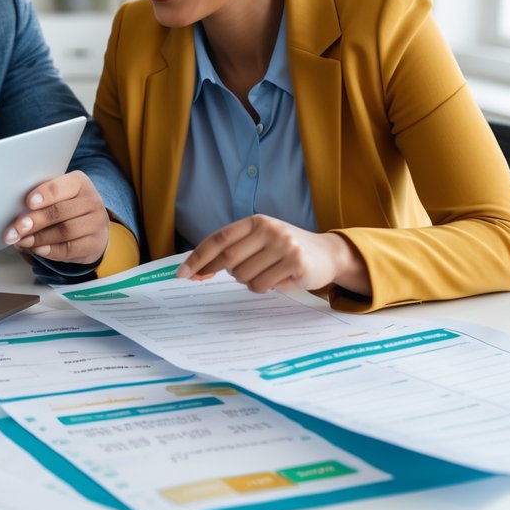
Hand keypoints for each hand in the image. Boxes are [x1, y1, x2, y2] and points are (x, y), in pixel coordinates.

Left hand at [3, 171, 109, 265]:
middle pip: (60, 211)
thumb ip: (41, 200)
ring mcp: (96, 224)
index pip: (61, 187)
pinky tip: (36, 249)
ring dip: (39, 238)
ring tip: (21, 241)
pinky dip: (49, 250)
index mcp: (79, 183)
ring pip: (65, 231)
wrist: (94, 229)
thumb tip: (14, 211)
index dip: (44, 194)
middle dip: (35, 221)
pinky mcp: (95, 244)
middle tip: (16, 229)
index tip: (28, 202)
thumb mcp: (58, 196)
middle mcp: (91, 201)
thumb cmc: (67, 208)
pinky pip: (69, 249)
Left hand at [174, 214, 369, 294]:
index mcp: (256, 221)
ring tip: (265, 273)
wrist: (327, 254)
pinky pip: (262, 285)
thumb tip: (197, 269)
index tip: (182, 274)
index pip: (218, 239)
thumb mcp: (260, 240)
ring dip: (248, 281)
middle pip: (229, 259)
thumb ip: (234, 249)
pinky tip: (278, 279)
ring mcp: (284, 245)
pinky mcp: (295, 263)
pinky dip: (263, 287)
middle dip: (222, 272)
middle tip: (230, 275)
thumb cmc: (286, 249)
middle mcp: (269, 229)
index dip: (198, 257)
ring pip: (244, 276)